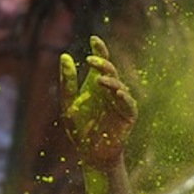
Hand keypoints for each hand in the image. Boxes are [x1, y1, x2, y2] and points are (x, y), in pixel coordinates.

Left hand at [60, 36, 136, 169]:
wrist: (91, 154)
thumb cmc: (80, 129)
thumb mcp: (68, 104)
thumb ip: (67, 82)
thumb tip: (65, 56)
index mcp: (97, 85)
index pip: (101, 62)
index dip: (100, 50)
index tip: (93, 39)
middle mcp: (110, 91)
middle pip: (110, 70)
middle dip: (102, 63)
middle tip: (90, 60)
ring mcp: (120, 102)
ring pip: (119, 85)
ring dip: (110, 80)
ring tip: (99, 79)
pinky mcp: (128, 116)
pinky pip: (128, 104)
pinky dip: (123, 98)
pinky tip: (117, 92)